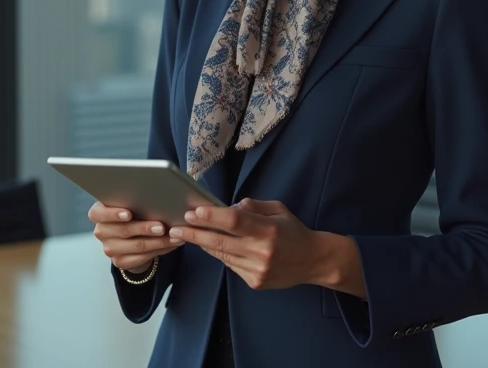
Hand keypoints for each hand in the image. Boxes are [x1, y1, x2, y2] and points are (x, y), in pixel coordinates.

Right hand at [88, 202, 182, 273]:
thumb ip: (136, 197)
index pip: (99, 213)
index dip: (113, 214)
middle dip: (145, 228)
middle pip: (123, 230)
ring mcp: (109, 249)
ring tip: (175, 236)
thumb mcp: (129, 203)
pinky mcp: (120, 262)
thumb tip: (160, 193)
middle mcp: (101, 231)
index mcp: (98, 213)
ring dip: (159, 241)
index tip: (129, 214)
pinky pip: (143, 257)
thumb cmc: (132, 212)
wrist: (130, 237)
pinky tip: (171, 244)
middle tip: (162, 226)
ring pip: (137, 246)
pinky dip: (160, 250)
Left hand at [167, 198, 327, 290]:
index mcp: (268, 230)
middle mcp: (262, 252)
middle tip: (175, 227)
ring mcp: (257, 269)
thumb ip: (251, 206)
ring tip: (185, 234)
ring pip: (222, 254)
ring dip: (203, 243)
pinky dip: (219, 254)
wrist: (312, 261)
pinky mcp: (255, 282)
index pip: (235, 222)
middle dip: (195, 233)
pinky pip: (230, 265)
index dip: (212, 216)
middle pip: (221, 241)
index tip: (194, 211)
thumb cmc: (292, 231)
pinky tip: (210, 245)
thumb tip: (227, 207)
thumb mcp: (277, 209)